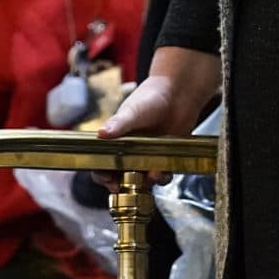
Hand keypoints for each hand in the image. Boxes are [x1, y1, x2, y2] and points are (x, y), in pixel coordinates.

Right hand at [97, 47, 221, 183]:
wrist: (178, 92)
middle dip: (119, 184)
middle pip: (119, 176)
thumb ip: (118, 124)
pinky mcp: (164, 158)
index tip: (105, 177)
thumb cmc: (150, 97)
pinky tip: (162, 171)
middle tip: (121, 185)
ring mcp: (147, 156)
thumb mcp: (132, 111)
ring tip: (149, 175)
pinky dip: (161, 177)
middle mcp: (129, 151)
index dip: (101, 173)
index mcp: (116, 140)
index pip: (101, 162)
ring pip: (141, 180)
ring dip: (144, 183)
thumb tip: (101, 134)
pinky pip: (161, 176)